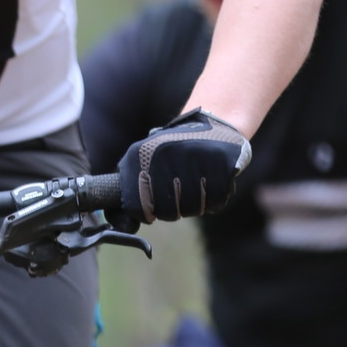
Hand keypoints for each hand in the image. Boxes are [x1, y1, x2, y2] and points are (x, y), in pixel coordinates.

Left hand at [117, 109, 251, 223]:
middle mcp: (166, 154)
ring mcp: (195, 159)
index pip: (136, 205)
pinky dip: (214, 200)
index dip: (146, 212)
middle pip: (167, 212)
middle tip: (178, 194)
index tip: (152, 208)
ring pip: (192, 209)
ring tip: (196, 184)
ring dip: (195, 205)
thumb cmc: (174, 149)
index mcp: (141, 154)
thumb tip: (125, 223)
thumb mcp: (146, 158)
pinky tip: (211, 182)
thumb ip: (132, 187)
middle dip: (173, 209)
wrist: (215, 123)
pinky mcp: (222, 165)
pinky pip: (215, 203)